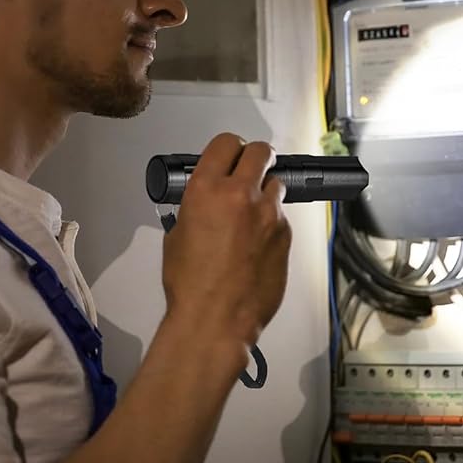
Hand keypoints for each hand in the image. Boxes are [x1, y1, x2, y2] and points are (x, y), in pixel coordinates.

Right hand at [161, 133, 291, 367]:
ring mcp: (268, 214)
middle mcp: (241, 195)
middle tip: (249, 170)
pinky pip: (281, 217)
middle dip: (255, 158)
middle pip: (260, 151)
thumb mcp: (176, 235)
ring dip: (265, 192)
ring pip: (276, 184)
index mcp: (206, 190)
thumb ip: (196, 208)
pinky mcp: (286, 235)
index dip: (228, 148)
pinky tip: (257, 245)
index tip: (229, 155)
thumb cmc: (190, 285)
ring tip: (252, 214)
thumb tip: (206, 204)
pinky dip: (271, 224)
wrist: (215, 318)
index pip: (225, 143)